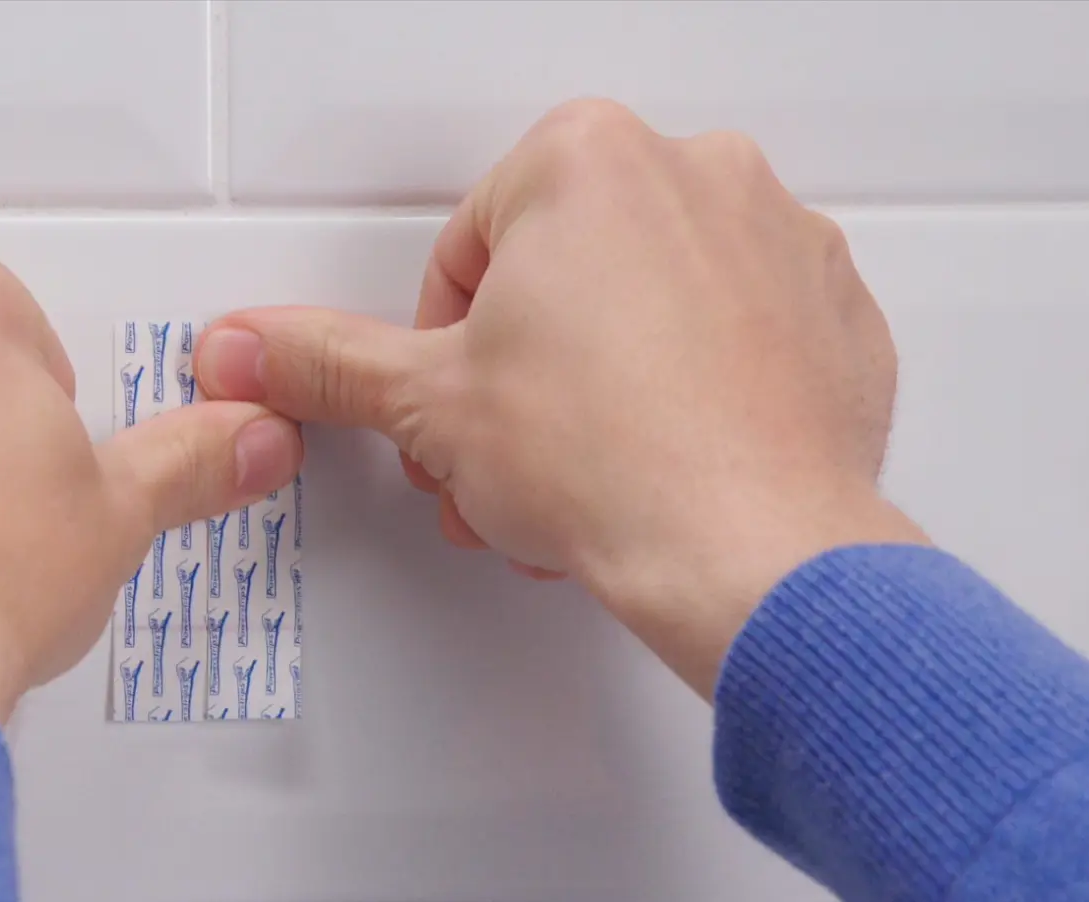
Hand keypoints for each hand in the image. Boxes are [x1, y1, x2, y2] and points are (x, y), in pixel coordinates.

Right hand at [195, 100, 925, 696]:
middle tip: (513, 447)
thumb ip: (327, 362)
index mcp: (587, 159)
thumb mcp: (428, 407)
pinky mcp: (836, 314)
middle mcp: (698, 172)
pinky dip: (697, 389)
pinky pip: (739, 337)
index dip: (444, 342)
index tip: (459, 401)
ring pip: (652, 304)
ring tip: (586, 470)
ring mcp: (781, 240)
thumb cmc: (613, 464)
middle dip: (527, 369)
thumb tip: (252, 349)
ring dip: (604, 382)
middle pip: (565, 271)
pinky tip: (666, 457)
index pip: (471, 244)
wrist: (753, 555)